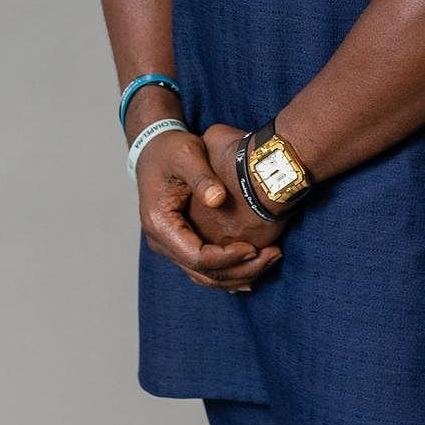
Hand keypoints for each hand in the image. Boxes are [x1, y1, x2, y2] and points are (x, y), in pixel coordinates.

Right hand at [134, 125, 281, 293]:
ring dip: (236, 274)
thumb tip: (218, 199)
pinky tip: (253, 265)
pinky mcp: (180, 242)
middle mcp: (161, 240)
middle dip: (238, 270)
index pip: (195, 257)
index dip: (226, 257)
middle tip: (270, 257)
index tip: (253, 248)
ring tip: (268, 261)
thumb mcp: (187, 156)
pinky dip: (228, 269)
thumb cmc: (171, 149)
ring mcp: (169, 244)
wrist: (153, 149)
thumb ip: (202, 178)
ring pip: (203, 276)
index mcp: (160, 223)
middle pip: (201, 273)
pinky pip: (203, 266)